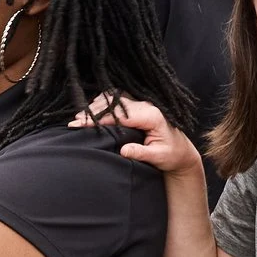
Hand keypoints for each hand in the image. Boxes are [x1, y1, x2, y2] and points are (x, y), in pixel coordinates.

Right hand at [80, 96, 201, 175]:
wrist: (182, 152)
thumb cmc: (172, 155)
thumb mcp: (158, 157)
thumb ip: (141, 153)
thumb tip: (123, 151)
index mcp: (152, 116)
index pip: (120, 114)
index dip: (98, 118)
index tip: (80, 124)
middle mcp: (147, 106)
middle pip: (114, 103)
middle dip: (93, 111)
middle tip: (75, 122)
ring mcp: (143, 104)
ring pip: (115, 99)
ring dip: (97, 106)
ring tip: (80, 117)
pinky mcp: (139, 106)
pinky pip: (118, 100)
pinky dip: (104, 104)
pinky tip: (93, 112)